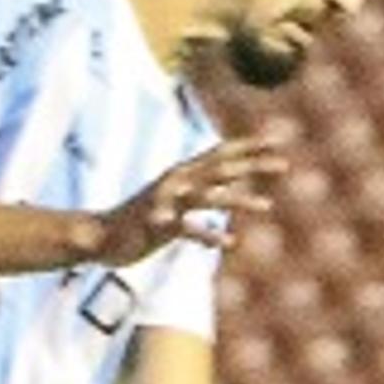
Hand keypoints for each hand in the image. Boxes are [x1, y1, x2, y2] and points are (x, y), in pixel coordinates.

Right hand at [87, 137, 285, 267]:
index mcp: (182, 173)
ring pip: (207, 195)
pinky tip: (229, 243)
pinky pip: (186, 228)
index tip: (279, 140)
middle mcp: (177, 181)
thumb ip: (204, 190)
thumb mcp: (176, 200)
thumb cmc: (143, 219)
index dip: (249, 146)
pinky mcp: (157, 226)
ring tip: (267, 206)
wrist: (99, 236)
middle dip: (253, 165)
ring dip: (238, 198)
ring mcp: (167, 202)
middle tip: (285, 164)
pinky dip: (207, 234)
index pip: (221, 153)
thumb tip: (234, 183)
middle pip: (221, 168)